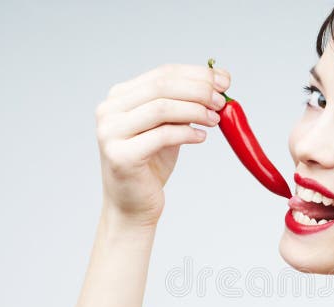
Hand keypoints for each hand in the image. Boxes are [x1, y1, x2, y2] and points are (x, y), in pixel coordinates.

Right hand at [94, 63, 230, 226]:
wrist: (132, 206)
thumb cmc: (150, 166)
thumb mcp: (167, 129)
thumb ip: (183, 106)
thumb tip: (217, 82)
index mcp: (119, 97)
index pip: (163, 73)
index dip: (197, 74)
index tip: (224, 81)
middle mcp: (109, 110)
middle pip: (162, 86)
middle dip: (198, 90)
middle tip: (222, 101)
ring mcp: (111, 132)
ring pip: (161, 108)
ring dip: (195, 110)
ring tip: (215, 119)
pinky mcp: (120, 155)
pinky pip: (162, 136)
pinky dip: (187, 133)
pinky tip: (201, 137)